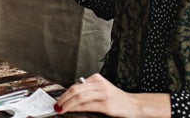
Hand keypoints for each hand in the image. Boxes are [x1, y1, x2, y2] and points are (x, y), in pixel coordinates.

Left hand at [54, 74, 170, 117]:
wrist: (133, 105)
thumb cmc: (116, 98)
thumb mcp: (101, 90)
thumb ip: (88, 90)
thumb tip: (70, 96)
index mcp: (97, 78)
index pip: (76, 85)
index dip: (65, 93)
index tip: (58, 100)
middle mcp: (99, 84)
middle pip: (76, 90)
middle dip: (63, 98)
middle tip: (56, 105)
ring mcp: (103, 94)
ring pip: (79, 97)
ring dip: (67, 104)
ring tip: (60, 109)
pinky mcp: (106, 105)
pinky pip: (87, 106)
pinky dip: (76, 108)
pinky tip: (71, 110)